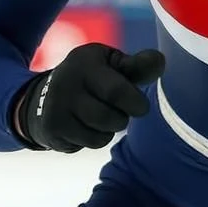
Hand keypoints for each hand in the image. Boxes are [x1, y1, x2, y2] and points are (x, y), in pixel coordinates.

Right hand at [14, 43, 165, 152]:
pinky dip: (97, 138)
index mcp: (85, 63)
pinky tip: (89, 125)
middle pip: (110, 118)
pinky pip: (89, 144)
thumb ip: (137, 66)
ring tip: (105, 115)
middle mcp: (66, 85)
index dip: (135, 102)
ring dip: (111, 129)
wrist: (47, 93)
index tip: (141, 105)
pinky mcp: (53, 130)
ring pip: (101, 135)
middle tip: (123, 110)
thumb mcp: (113, 63)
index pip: (116, 91)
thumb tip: (160, 62)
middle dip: (124, 118)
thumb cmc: (94, 75)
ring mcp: (56, 109)